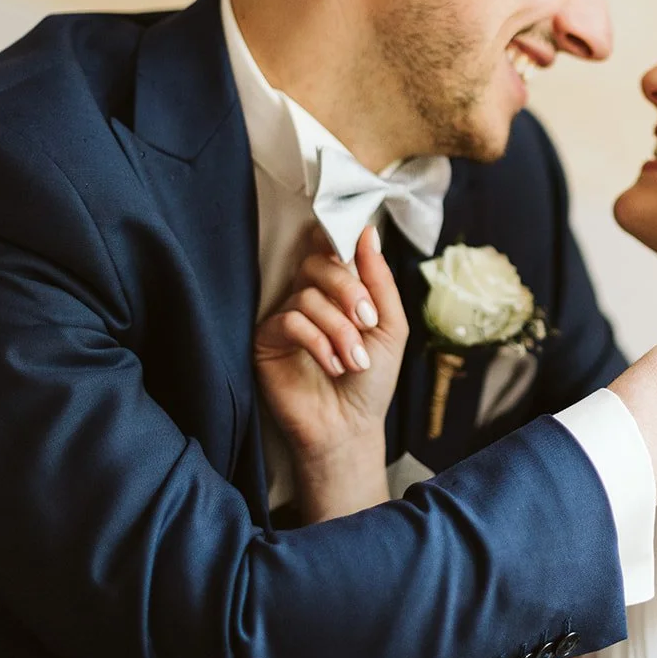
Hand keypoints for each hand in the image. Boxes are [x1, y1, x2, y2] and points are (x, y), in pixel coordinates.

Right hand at [253, 225, 408, 519]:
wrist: (350, 427)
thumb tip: (368, 231)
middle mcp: (308, 296)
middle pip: (318, 264)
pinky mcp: (265, 340)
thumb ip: (379, 280)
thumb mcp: (391, 326)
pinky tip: (333, 366)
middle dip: (349, 290)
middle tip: (369, 322)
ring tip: (355, 361)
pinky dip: (318, 342)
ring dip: (340, 330)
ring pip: (308, 297)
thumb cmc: (372, 380)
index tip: (352, 251)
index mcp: (338, 288)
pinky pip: (289, 321)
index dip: (337, 239)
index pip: (328, 247)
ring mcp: (285, 316)